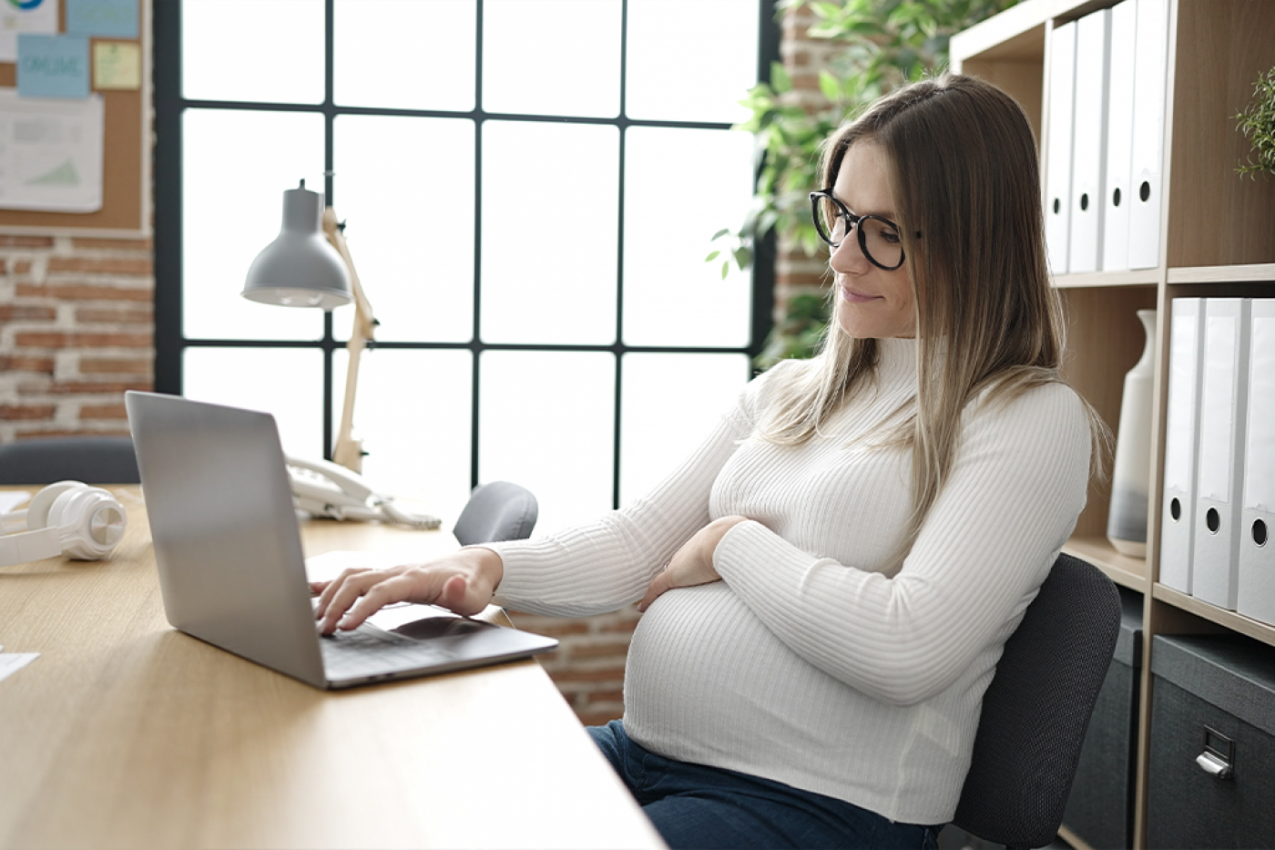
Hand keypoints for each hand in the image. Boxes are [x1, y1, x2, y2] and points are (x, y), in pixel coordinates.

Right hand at [311, 547, 503, 634]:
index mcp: (415, 578)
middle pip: (357, 581)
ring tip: (317, 617)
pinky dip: (332, 582)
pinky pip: (354, 575)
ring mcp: (390, 571)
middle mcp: (398, 571)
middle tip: (324, 629)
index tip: (346, 626)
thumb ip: (462, 592)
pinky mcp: (387, 576)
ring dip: (331, 594)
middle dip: (336, 604)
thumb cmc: (472, 583)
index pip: (381, 591)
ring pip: (351, 576)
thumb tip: (453, 585)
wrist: (474, 565)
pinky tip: (313, 590)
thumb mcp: (474, 594)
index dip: (362, 607)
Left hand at [638, 516, 748, 612]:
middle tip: (674, 587)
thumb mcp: (746, 550)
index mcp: (703, 545)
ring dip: (661, 589)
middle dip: (675, 576)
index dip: (689, 568)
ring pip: (665, 579)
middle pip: (677, 566)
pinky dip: (649, 598)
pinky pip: (656, 588)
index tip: (690, 575)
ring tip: (655, 599)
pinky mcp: (673, 576)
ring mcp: (680, 564)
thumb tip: (766, 564)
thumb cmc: (740, 543)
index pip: (691, 558)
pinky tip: (642, 607)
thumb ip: (752, 558)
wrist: (726, 539)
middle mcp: (688, 553)